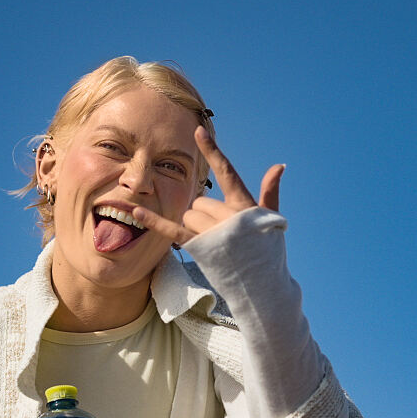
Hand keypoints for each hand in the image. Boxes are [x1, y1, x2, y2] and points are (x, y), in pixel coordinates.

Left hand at [133, 125, 284, 245]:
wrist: (263, 286)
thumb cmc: (268, 251)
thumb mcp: (270, 219)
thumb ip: (269, 191)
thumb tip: (279, 165)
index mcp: (244, 205)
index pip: (227, 172)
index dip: (212, 151)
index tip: (197, 131)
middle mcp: (228, 216)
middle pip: (201, 202)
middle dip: (205, 215)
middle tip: (222, 234)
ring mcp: (213, 232)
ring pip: (189, 215)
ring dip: (195, 226)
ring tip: (214, 244)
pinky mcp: (200, 248)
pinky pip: (172, 230)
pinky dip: (153, 221)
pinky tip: (137, 211)